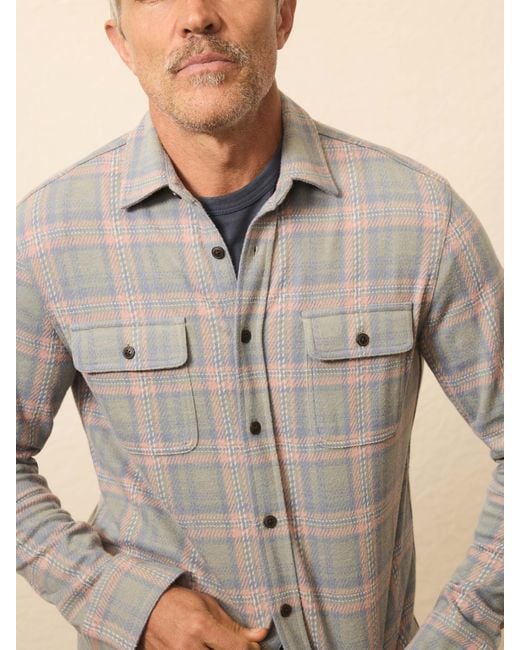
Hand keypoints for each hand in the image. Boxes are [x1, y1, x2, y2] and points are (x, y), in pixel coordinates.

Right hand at [140, 585, 269, 648]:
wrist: (146, 609)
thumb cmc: (178, 602)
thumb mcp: (208, 605)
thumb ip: (233, 625)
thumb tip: (259, 636)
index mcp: (200, 626)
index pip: (236, 648)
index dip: (251, 649)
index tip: (255, 646)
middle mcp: (188, 646)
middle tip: (240, 647)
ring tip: (220, 646)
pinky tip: (207, 648)